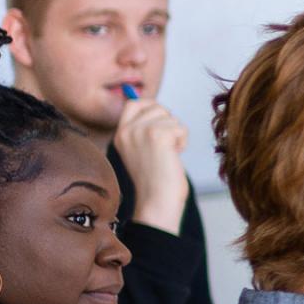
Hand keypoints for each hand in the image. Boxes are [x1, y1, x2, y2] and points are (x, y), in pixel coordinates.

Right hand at [113, 97, 189, 233]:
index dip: (151, 106)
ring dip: (177, 135)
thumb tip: (159, 110)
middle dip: (168, 122)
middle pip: (156, 107)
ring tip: (169, 154)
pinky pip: (181, 128)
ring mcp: (141, 131)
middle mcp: (128, 130)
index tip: (161, 121)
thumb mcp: (141, 150)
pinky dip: (183, 142)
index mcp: (120, 134)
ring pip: (171, 118)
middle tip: (167, 145)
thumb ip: (144, 131)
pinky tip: (174, 156)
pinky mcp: (158, 135)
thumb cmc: (155, 180)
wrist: (157, 200)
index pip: (133, 103)